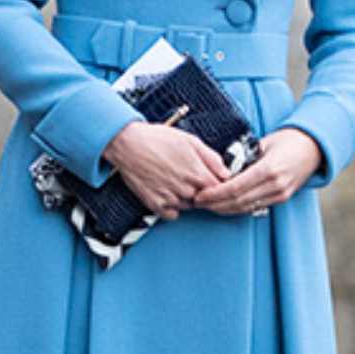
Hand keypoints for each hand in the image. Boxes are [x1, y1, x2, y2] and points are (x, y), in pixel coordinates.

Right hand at [102, 118, 229, 219]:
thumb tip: (226, 173)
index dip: (215, 184)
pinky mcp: (155, 205)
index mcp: (197, 174)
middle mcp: (186, 190)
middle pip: (203, 199)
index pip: (218, 190)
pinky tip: (166, 191)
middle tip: (186, 175)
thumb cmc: (158, 139)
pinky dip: (171, 207)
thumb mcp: (190, 141)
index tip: (208, 178)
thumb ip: (212, 158)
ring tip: (173, 179)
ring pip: (188, 206)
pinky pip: (172, 214)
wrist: (128, 144)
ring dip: (186, 198)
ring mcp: (170, 199)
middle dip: (199, 190)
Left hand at [192, 127, 324, 215]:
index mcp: (269, 169)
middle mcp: (275, 185)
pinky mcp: (282, 198)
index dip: (215, 194)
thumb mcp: (263, 144)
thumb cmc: (288, 140)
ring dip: (225, 209)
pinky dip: (238, 207)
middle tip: (198, 202)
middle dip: (215, 204)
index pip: (235, 188)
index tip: (200, 195)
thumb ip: (244, 158)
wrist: (314, 147)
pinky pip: (255, 207)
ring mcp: (280, 194)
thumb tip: (222, 168)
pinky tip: (225, 205)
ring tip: (208, 205)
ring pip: (246, 208)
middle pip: (238, 202)